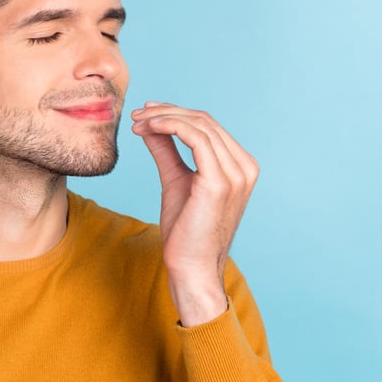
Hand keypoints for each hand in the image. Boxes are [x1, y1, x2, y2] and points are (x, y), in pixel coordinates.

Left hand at [130, 102, 258, 325]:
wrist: (191, 269)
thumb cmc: (186, 233)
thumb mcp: (175, 181)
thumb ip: (167, 151)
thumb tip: (150, 126)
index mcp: (240, 167)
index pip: (208, 126)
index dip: (176, 113)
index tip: (145, 114)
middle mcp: (244, 168)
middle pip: (204, 121)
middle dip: (167, 112)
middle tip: (137, 114)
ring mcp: (236, 174)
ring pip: (199, 125)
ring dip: (163, 118)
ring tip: (137, 123)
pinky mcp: (219, 182)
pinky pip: (195, 138)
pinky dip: (169, 126)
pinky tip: (148, 128)